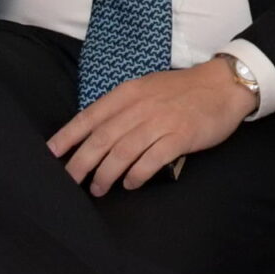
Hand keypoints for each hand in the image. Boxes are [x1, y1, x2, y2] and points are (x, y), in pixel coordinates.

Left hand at [48, 60, 254, 194]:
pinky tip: (130, 184)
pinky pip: (152, 159)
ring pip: (123, 151)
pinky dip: (137, 174)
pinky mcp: (181, 136)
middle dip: (81, 162)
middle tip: (70, 181)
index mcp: (129, 93)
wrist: (223, 85)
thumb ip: (124, 107)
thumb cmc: (182, 90)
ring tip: (98, 188)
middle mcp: (141, 106)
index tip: (51, 154)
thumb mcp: (147, 89)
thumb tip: (96, 133)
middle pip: (102, 138)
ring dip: (106, 173)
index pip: (91, 115)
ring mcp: (161, 121)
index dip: (68, 136)